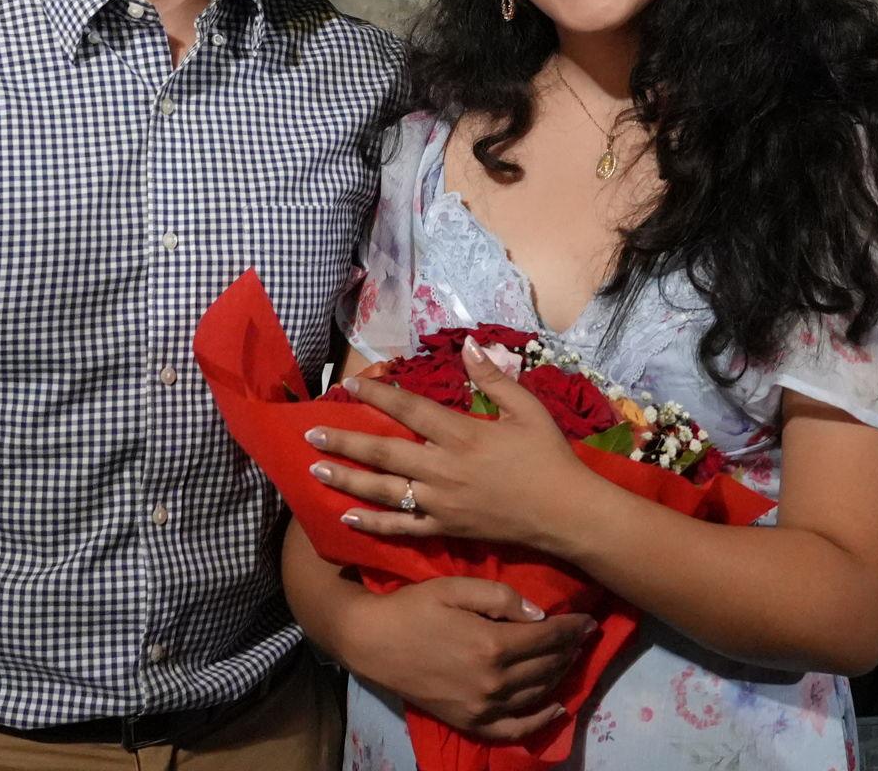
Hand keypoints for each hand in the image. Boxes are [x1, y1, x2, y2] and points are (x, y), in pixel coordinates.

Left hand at [306, 341, 594, 554]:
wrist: (566, 514)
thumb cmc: (548, 457)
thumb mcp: (526, 409)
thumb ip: (493, 379)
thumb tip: (467, 347)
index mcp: (462, 435)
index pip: (410, 410)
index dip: (378, 396)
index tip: (350, 386)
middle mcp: (444, 470)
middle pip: (384, 452)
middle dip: (345, 442)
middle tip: (311, 435)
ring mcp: (442, 504)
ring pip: (385, 491)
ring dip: (347, 479)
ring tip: (316, 470)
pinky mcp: (447, 530)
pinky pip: (403, 527)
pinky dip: (373, 523)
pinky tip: (348, 518)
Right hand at [335, 576, 594, 743]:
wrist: (374, 642)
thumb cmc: (415, 607)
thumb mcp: (456, 587)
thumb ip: (500, 597)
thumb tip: (539, 614)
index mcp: (492, 644)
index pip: (546, 638)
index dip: (571, 629)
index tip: (589, 620)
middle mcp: (493, 682)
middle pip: (546, 666)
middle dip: (570, 649)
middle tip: (586, 635)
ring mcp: (483, 707)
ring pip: (537, 694)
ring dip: (560, 676)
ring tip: (572, 657)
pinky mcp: (471, 722)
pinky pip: (516, 728)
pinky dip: (541, 719)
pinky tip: (557, 706)